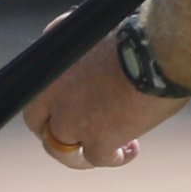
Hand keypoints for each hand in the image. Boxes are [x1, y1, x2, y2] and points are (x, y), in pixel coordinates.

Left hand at [25, 36, 186, 167]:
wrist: (157, 50)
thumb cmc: (136, 34)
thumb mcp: (90, 33)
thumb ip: (74, 53)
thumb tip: (78, 64)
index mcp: (48, 63)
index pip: (33, 93)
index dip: (49, 105)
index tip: (68, 109)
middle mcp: (51, 93)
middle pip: (39, 124)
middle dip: (58, 131)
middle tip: (83, 132)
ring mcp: (71, 119)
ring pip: (62, 150)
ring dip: (82, 153)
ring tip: (109, 145)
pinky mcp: (97, 139)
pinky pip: (98, 158)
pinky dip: (115, 157)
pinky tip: (130, 148)